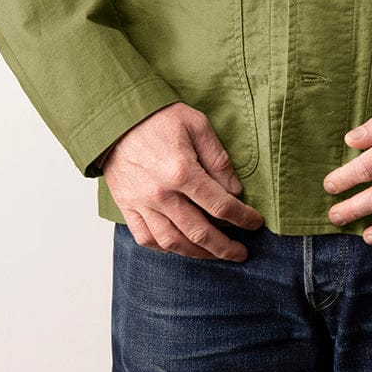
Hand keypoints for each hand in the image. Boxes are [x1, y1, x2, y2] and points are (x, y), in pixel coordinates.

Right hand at [102, 102, 263, 261]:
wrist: (117, 116)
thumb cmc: (158, 117)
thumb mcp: (197, 125)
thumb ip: (218, 159)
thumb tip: (234, 190)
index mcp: (182, 171)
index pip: (220, 205)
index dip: (243, 218)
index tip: (255, 223)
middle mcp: (161, 194)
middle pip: (199, 232)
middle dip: (224, 248)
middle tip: (240, 253)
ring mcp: (141, 203)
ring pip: (172, 242)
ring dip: (197, 253)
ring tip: (214, 255)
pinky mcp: (126, 206)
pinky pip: (145, 238)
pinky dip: (164, 248)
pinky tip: (179, 246)